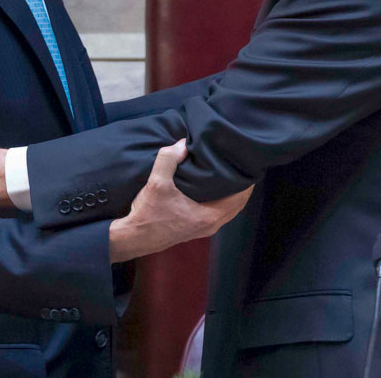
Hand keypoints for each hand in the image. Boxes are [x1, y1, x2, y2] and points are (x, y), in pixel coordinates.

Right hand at [109, 139, 252, 262]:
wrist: (133, 238)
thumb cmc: (147, 214)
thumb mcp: (156, 183)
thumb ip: (169, 159)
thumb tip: (183, 143)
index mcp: (209, 215)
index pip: (240, 197)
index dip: (246, 180)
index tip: (247, 163)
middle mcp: (211, 225)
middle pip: (238, 203)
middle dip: (242, 185)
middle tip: (242, 164)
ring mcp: (205, 229)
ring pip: (229, 209)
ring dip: (233, 193)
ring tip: (231, 173)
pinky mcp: (196, 229)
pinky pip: (219, 213)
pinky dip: (223, 200)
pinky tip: (216, 187)